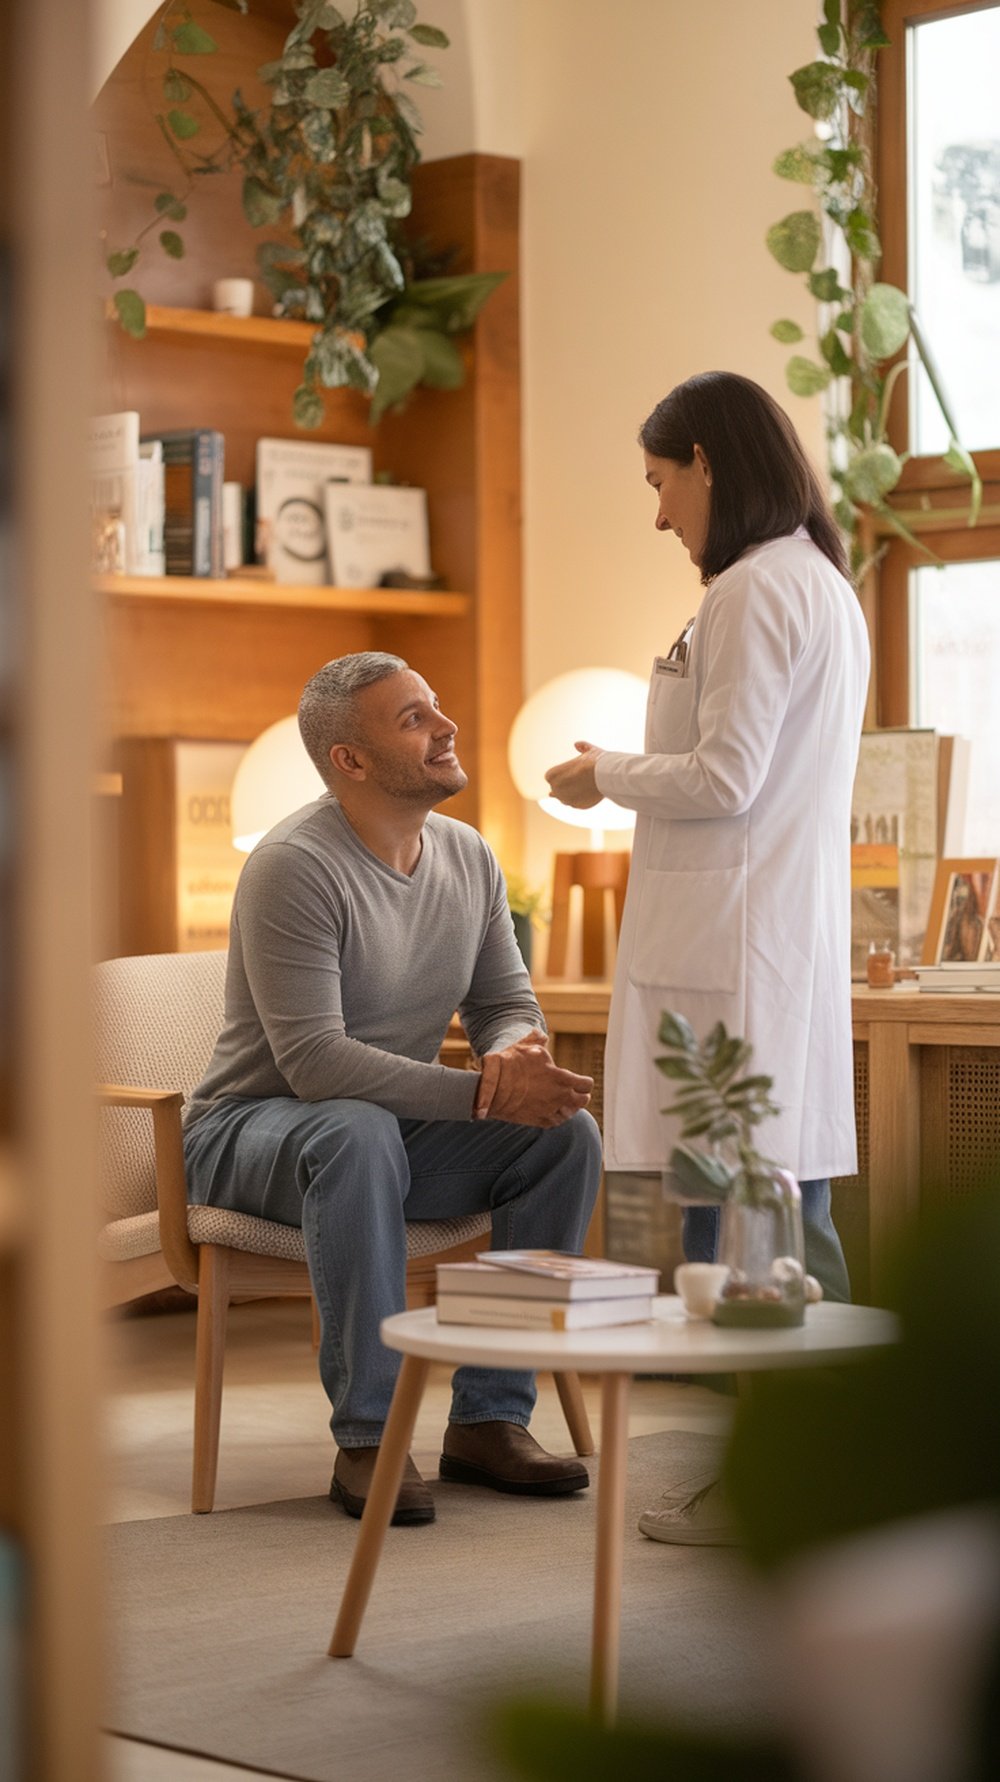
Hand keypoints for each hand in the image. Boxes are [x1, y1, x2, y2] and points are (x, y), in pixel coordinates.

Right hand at [476, 1032, 592, 1126]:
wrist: (492, 1090)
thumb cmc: (508, 1065)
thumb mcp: (524, 1046)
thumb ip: (537, 1040)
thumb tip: (541, 1034)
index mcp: (560, 1078)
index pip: (586, 1084)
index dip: (585, 1082)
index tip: (581, 1080)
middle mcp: (559, 1096)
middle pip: (582, 1100)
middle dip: (581, 1095)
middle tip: (576, 1091)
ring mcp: (549, 1110)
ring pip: (571, 1113)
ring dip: (571, 1107)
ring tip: (567, 1102)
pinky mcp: (539, 1120)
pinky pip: (556, 1122)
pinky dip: (558, 1117)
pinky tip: (554, 1111)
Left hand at [544, 741, 602, 810]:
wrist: (606, 775)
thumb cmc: (594, 761)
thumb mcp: (588, 750)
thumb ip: (582, 747)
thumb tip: (577, 744)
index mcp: (552, 775)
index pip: (551, 777)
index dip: (560, 774)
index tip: (568, 772)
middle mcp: (556, 790)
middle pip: (557, 789)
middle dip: (565, 785)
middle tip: (576, 779)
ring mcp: (567, 799)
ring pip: (566, 798)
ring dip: (571, 794)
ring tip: (582, 786)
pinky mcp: (578, 806)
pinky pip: (576, 804)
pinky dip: (580, 800)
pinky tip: (587, 793)